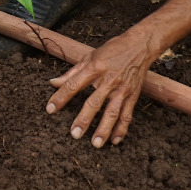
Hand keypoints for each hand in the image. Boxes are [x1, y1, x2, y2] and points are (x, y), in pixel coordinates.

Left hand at [45, 26, 160, 147]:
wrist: (140, 46)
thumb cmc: (112, 50)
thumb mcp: (89, 56)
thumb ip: (71, 73)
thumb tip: (53, 83)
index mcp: (94, 68)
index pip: (73, 84)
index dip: (61, 97)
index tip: (50, 109)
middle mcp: (108, 80)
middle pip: (94, 102)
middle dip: (84, 119)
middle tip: (74, 134)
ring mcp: (122, 89)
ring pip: (112, 113)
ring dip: (104, 129)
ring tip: (95, 144)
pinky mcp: (133, 96)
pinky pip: (127, 115)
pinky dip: (122, 129)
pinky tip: (115, 141)